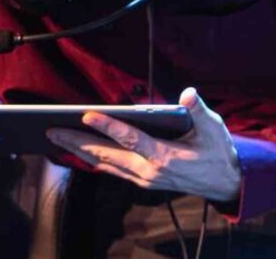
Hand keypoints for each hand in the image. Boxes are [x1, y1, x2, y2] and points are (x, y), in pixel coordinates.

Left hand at [46, 87, 242, 201]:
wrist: (223, 182)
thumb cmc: (217, 151)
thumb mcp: (213, 128)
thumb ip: (197, 110)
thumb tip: (187, 93)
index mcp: (164, 156)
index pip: (130, 138)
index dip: (107, 125)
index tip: (86, 114)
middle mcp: (149, 170)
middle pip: (106, 155)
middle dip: (77, 142)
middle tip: (52, 130)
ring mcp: (144, 178)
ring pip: (105, 164)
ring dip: (80, 152)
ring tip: (58, 140)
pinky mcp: (143, 181)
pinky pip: (113, 170)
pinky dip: (94, 160)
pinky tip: (81, 153)